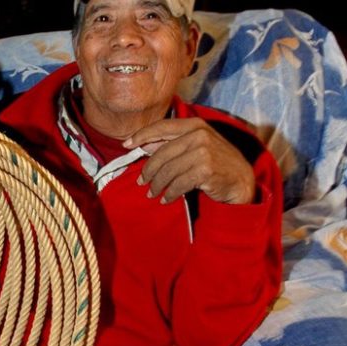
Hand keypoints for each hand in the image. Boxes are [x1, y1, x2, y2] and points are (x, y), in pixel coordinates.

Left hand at [123, 118, 254, 204]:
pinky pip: (178, 183)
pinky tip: (166, 198)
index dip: (141, 135)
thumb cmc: (214, 162)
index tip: (126, 145)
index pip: (161, 127)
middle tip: (141, 182)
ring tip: (152, 193)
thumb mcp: (195, 146)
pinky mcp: (206, 170)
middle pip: (161, 153)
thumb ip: (171, 143)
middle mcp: (199, 135)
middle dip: (148, 170)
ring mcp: (204, 152)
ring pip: (168, 170)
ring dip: (157, 185)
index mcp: (194, 125)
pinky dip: (170, 193)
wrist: (240, 179)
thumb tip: (143, 145)